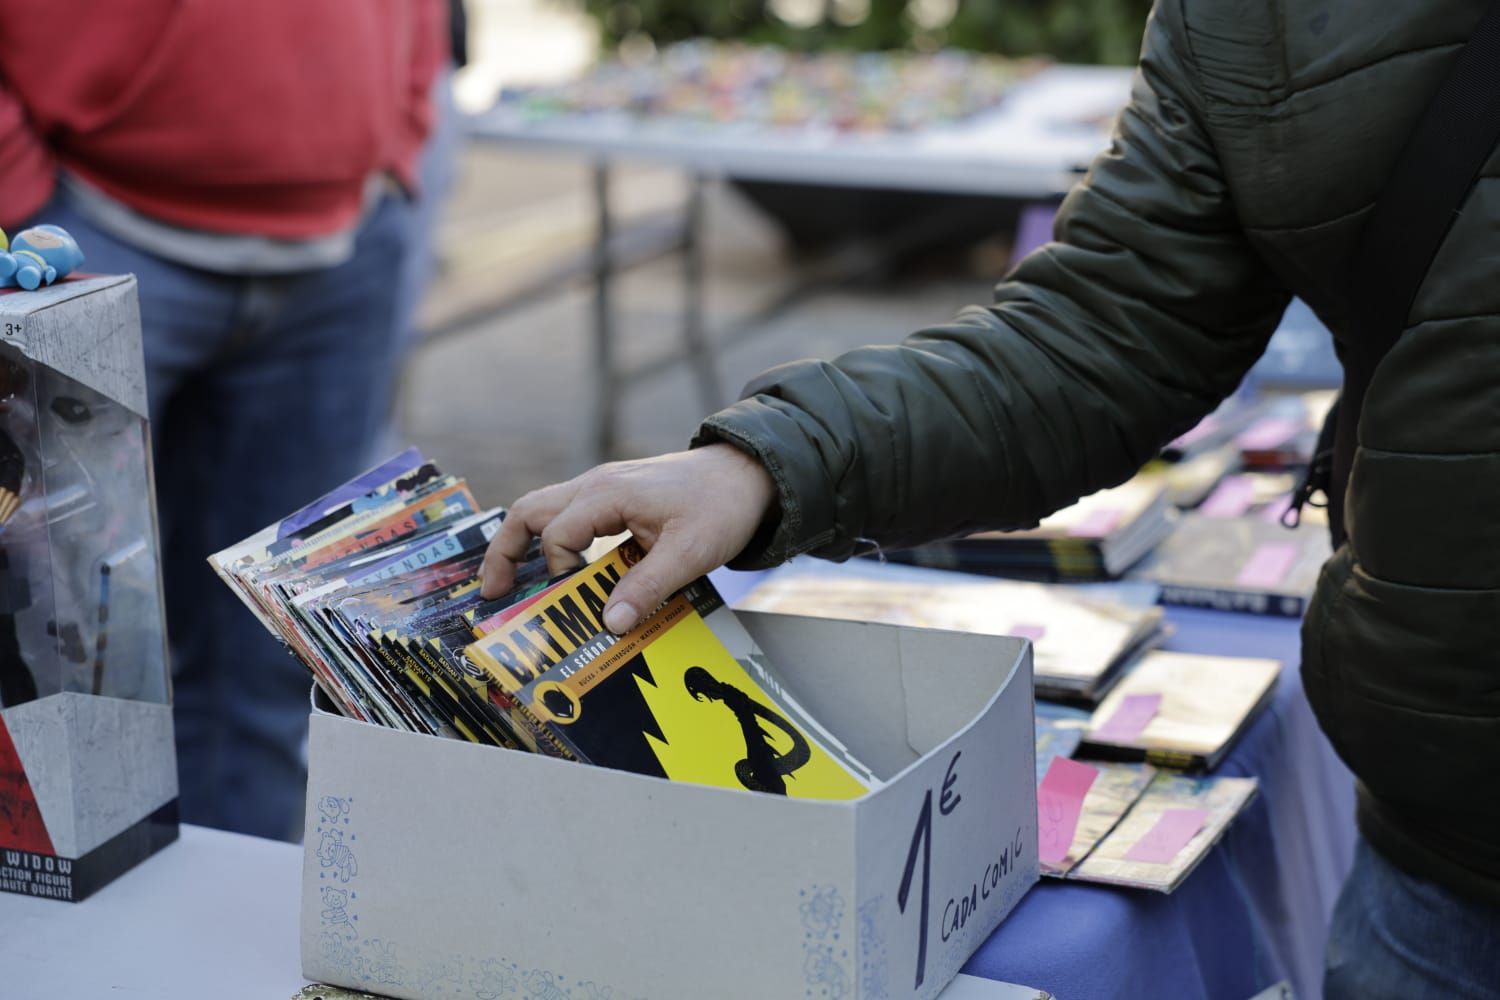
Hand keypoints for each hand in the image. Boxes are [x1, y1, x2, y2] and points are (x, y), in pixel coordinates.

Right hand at [480, 444, 775, 633]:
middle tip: (493, 592)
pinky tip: (564, 568)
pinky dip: (556, 540)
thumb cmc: (721, 505)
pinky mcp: (616, 496)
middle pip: (529, 511)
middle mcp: (596, 485)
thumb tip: (609, 624)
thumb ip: (647, 587)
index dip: (561, 572)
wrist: (749, 472)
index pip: (558, 535)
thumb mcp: (689, 553)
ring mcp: (604, 487)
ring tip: (515, 582)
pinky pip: (570, 514)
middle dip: (504, 551)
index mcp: (608, 494)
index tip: (578, 598)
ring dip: (526, 544)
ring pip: (545, 509)